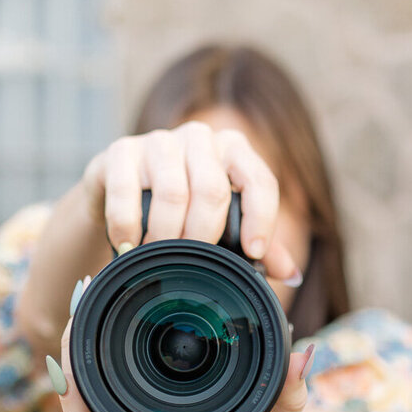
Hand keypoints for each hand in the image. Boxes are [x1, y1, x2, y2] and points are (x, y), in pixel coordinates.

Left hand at [48, 279, 315, 411]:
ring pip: (80, 408)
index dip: (74, 383)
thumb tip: (302, 357)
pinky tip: (87, 336)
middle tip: (83, 300)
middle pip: (77, 407)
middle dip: (74, 353)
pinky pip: (89, 411)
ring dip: (77, 362)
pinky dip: (84, 377)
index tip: (75, 335)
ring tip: (84, 308)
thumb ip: (288, 396)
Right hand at [81, 121, 300, 282]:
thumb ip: (258, 246)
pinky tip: (129, 246)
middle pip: (212, 191)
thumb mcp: (221, 224)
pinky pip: (126, 192)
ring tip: (158, 259)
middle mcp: (200, 138)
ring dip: (165, 236)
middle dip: (202, 237)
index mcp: (233, 151)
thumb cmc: (182, 211)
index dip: (260, 218)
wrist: (120, 193)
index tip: (253, 253)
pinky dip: (127, 227)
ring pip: (172, 193)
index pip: (259, 180)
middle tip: (190, 264)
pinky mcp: (121, 151)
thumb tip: (292, 274)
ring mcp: (159, 141)